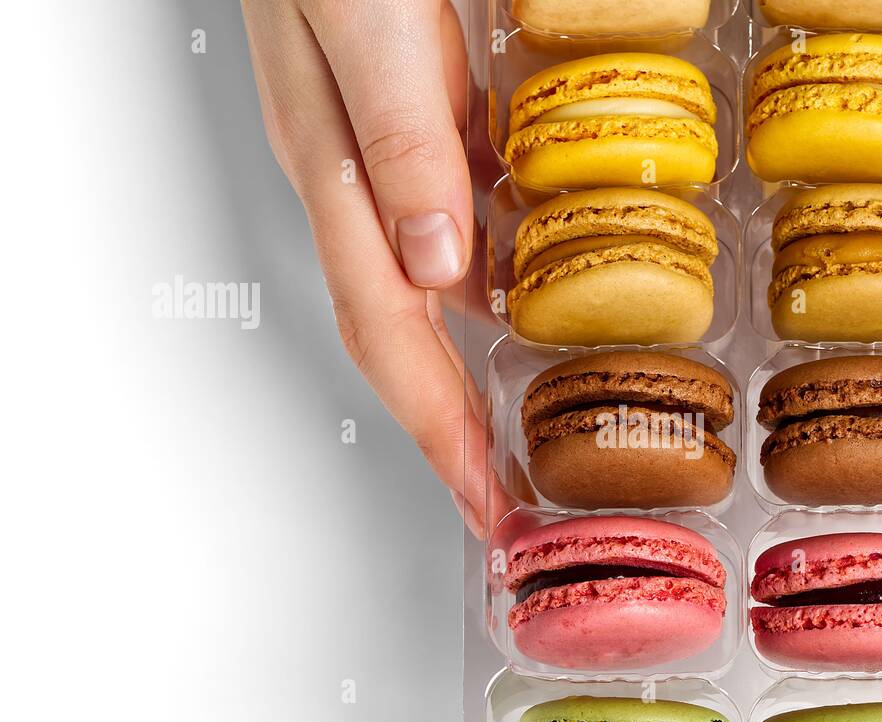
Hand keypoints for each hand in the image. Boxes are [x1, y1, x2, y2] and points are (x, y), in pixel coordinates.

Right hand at [242, 0, 500, 535]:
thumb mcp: (370, 26)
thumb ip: (402, 138)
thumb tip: (437, 264)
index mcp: (345, 177)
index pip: (395, 341)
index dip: (443, 434)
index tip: (488, 507)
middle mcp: (367, 188)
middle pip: (408, 345)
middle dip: (457, 436)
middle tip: (509, 505)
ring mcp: (394, 162)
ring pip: (435, 300)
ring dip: (474, 379)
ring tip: (521, 438)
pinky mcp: (425, 130)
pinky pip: (463, 236)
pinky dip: (496, 293)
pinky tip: (531, 308)